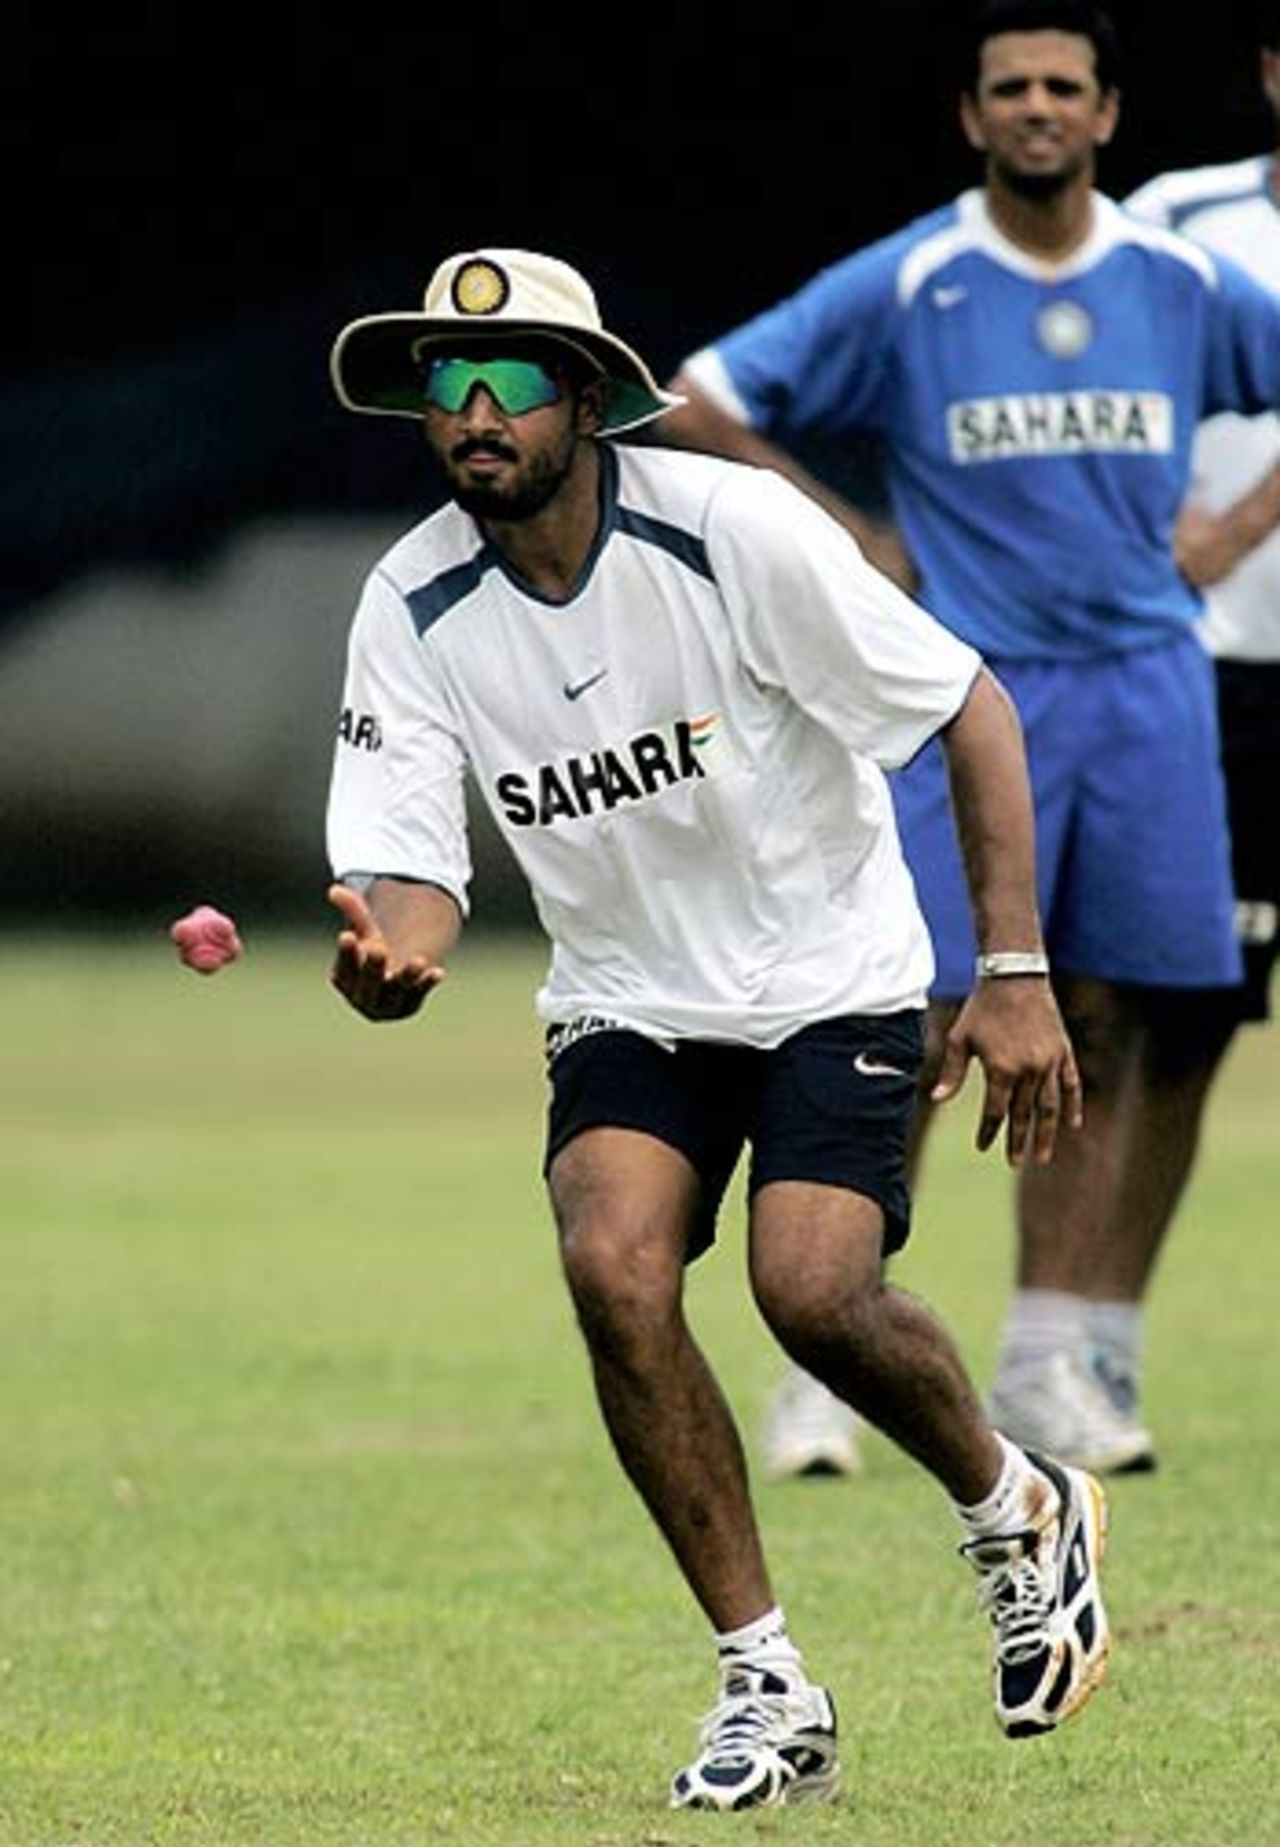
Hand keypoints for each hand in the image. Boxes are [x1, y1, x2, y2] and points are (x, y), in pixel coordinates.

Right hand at [327, 882, 444, 1021]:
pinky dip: (427, 984)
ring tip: (419, 961)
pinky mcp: (409, 1006)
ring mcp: (386, 1005)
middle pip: (367, 984)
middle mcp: (362, 997)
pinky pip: (418, 995)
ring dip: (408, 976)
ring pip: (396, 992)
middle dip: (373, 968)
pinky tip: (438, 972)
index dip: (345, 953)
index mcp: (344, 980)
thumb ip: (353, 911)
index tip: (347, 935)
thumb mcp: (364, 930)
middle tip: (377, 948)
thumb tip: (335, 889)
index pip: (343, 969)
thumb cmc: (371, 949)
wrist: (391, 977)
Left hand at [929, 979, 1082, 1165]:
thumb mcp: (960, 1039)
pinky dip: (1072, 1105)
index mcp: (1002, 1069)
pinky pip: (1071, 1085)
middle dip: (1018, 1141)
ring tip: (1043, 1156)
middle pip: (1024, 1115)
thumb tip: (936, 1101)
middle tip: (1015, 1162)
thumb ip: (952, 1072)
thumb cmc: (981, 1008)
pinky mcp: (1063, 1052)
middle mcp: (1029, 1070)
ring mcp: (1050, 1062)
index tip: (983, 1146)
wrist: (1014, 976)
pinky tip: (1073, 1125)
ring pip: (1050, 1107)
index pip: (996, 1112)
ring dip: (1047, 1133)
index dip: (989, 1131)